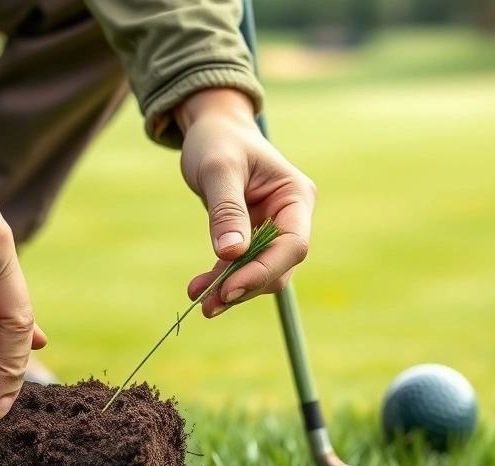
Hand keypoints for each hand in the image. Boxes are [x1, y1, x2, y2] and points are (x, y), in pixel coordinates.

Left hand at [176, 88, 315, 317]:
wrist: (211, 131)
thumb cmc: (218, 141)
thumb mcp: (218, 170)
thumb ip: (226, 211)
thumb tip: (231, 254)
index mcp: (295, 197)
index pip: (292, 245)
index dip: (263, 271)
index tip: (229, 289)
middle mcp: (291, 216)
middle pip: (278, 266)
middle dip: (244, 286)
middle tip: (208, 305)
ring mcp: (273, 229)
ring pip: (260, 272)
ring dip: (231, 289)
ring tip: (198, 301)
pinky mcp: (253, 237)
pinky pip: (242, 266)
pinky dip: (222, 279)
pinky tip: (199, 289)